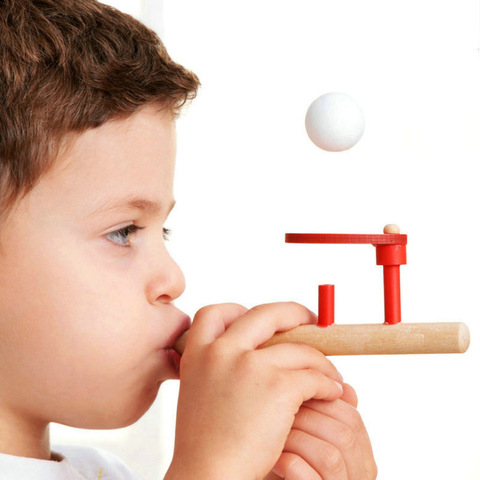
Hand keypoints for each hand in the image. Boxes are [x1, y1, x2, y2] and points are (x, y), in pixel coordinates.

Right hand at [165, 302, 344, 479]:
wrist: (208, 474)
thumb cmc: (206, 442)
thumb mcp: (202, 391)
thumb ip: (220, 365)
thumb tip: (257, 350)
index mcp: (199, 352)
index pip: (217, 313)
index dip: (240, 310)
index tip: (264, 321)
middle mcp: (222, 351)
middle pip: (266, 314)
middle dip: (294, 314)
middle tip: (311, 321)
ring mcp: (250, 365)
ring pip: (299, 349)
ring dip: (320, 361)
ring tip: (329, 374)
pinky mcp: (277, 385)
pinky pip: (313, 376)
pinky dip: (327, 384)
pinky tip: (331, 393)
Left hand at [268, 384, 376, 479]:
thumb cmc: (284, 460)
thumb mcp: (307, 432)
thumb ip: (326, 411)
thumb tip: (344, 385)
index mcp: (360, 455)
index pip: (352, 417)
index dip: (322, 400)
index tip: (294, 392)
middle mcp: (358, 475)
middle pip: (345, 434)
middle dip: (308, 417)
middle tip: (279, 408)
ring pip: (330, 455)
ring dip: (297, 439)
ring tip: (276, 434)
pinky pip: (312, 477)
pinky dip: (291, 463)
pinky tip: (275, 457)